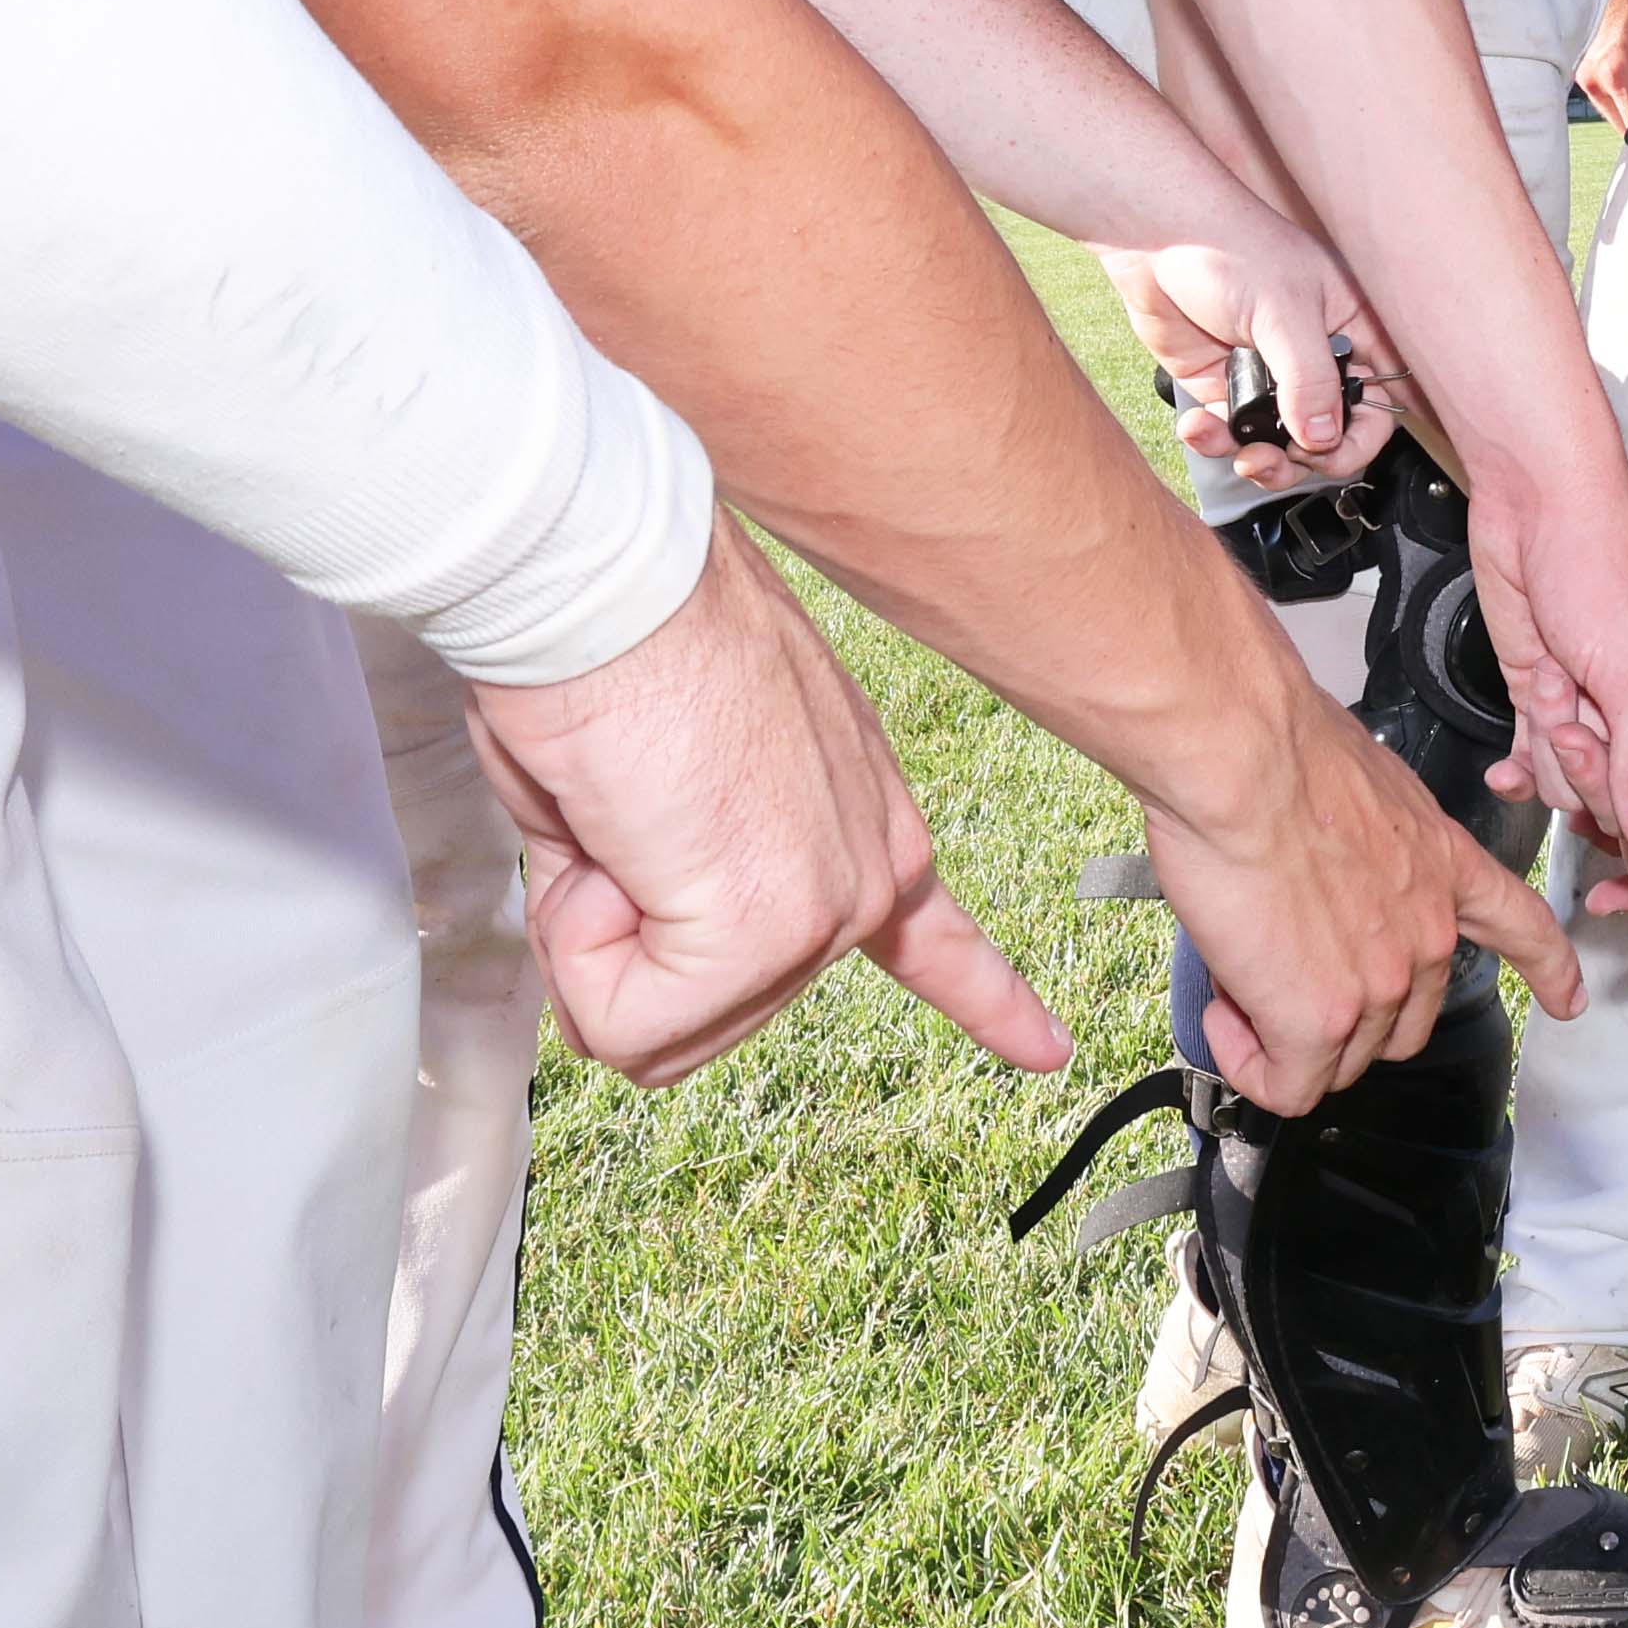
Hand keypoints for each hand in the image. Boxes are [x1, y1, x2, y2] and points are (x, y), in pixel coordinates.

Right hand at [467, 518, 1057, 1083]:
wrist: (601, 576)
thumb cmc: (611, 648)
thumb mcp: (668, 788)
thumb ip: (679, 883)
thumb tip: (635, 945)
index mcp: (862, 814)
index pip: (938, 935)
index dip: (985, 998)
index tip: (1046, 1051)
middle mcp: (868, 862)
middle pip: (704, 1015)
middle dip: (616, 937)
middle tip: (619, 815)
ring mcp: (829, 902)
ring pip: (653, 1029)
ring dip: (593, 936)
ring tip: (621, 813)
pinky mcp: (770, 928)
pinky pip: (628, 1022)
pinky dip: (581, 942)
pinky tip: (614, 838)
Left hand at [1134, 214, 1394, 488]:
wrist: (1152, 238)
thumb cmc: (1228, 245)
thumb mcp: (1283, 311)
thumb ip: (1309, 379)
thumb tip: (1323, 438)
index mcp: (1349, 328)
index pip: (1378, 395)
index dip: (1362, 432)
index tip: (1330, 450)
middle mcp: (1312, 356)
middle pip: (1329, 431)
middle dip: (1305, 456)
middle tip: (1280, 456)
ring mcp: (1268, 374)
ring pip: (1280, 442)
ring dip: (1260, 457)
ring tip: (1239, 452)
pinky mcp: (1223, 384)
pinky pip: (1230, 431)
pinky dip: (1215, 440)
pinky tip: (1199, 427)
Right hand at [1138, 654, 1572, 1103]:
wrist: (1239, 757)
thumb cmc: (1279, 750)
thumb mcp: (1364, 787)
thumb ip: (1368, 845)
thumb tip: (1326, 863)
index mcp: (1444, 864)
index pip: (1522, 925)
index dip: (1548, 970)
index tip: (1569, 999)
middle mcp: (1429, 932)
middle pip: (1399, 1023)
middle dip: (1337, 1011)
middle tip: (1277, 960)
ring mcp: (1381, 983)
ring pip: (1338, 1059)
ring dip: (1283, 1032)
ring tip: (1240, 967)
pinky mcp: (1319, 1019)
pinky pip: (1288, 1084)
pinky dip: (1253, 1062)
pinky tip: (1229, 1013)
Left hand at [1465, 458, 1627, 949]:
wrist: (1534, 508)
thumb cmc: (1602, 568)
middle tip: (1606, 895)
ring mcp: (1617, 725)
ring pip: (1608, 808)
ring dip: (1575, 779)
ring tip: (1560, 712)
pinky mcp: (1564, 712)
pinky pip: (1556, 777)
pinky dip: (1535, 772)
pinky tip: (1515, 763)